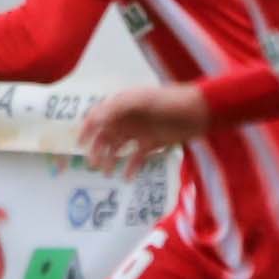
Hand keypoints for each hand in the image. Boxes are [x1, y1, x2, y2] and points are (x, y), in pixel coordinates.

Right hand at [77, 84, 207, 175]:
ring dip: (110, 160)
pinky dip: (131, 168)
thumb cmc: (169, 101)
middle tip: (92, 165)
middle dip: (96, 150)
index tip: (78, 145)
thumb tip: (94, 121)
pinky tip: (127, 178)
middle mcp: (126, 119)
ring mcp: (138, 132)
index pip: (95, 117)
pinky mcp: (151, 144)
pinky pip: (136, 158)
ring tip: (107, 173)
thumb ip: (116, 108)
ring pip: (117, 149)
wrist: (199, 111)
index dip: (85, 130)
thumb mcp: (141, 100)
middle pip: (104, 136)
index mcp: (120, 106)